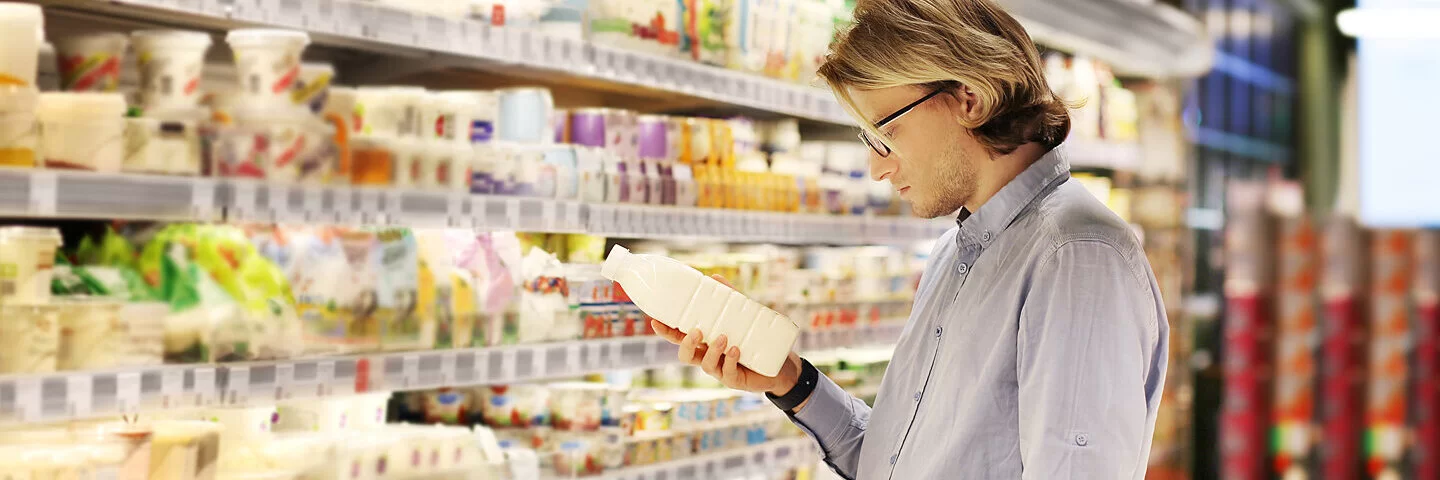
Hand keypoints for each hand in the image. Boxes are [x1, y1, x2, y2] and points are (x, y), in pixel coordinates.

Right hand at [650, 274, 802, 396]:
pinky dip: (729, 360)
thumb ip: (730, 298)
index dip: (666, 332)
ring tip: (724, 338)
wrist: (780, 365)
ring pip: (705, 364)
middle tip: (696, 331)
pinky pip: (726, 372)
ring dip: (712, 351)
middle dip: (686, 344)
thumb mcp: (743, 315)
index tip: (655, 321)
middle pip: (685, 355)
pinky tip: (735, 350)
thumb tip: (714, 278)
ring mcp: (720, 370)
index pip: (680, 338)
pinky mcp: (734, 380)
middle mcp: (708, 357)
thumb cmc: (755, 340)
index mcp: (704, 343)